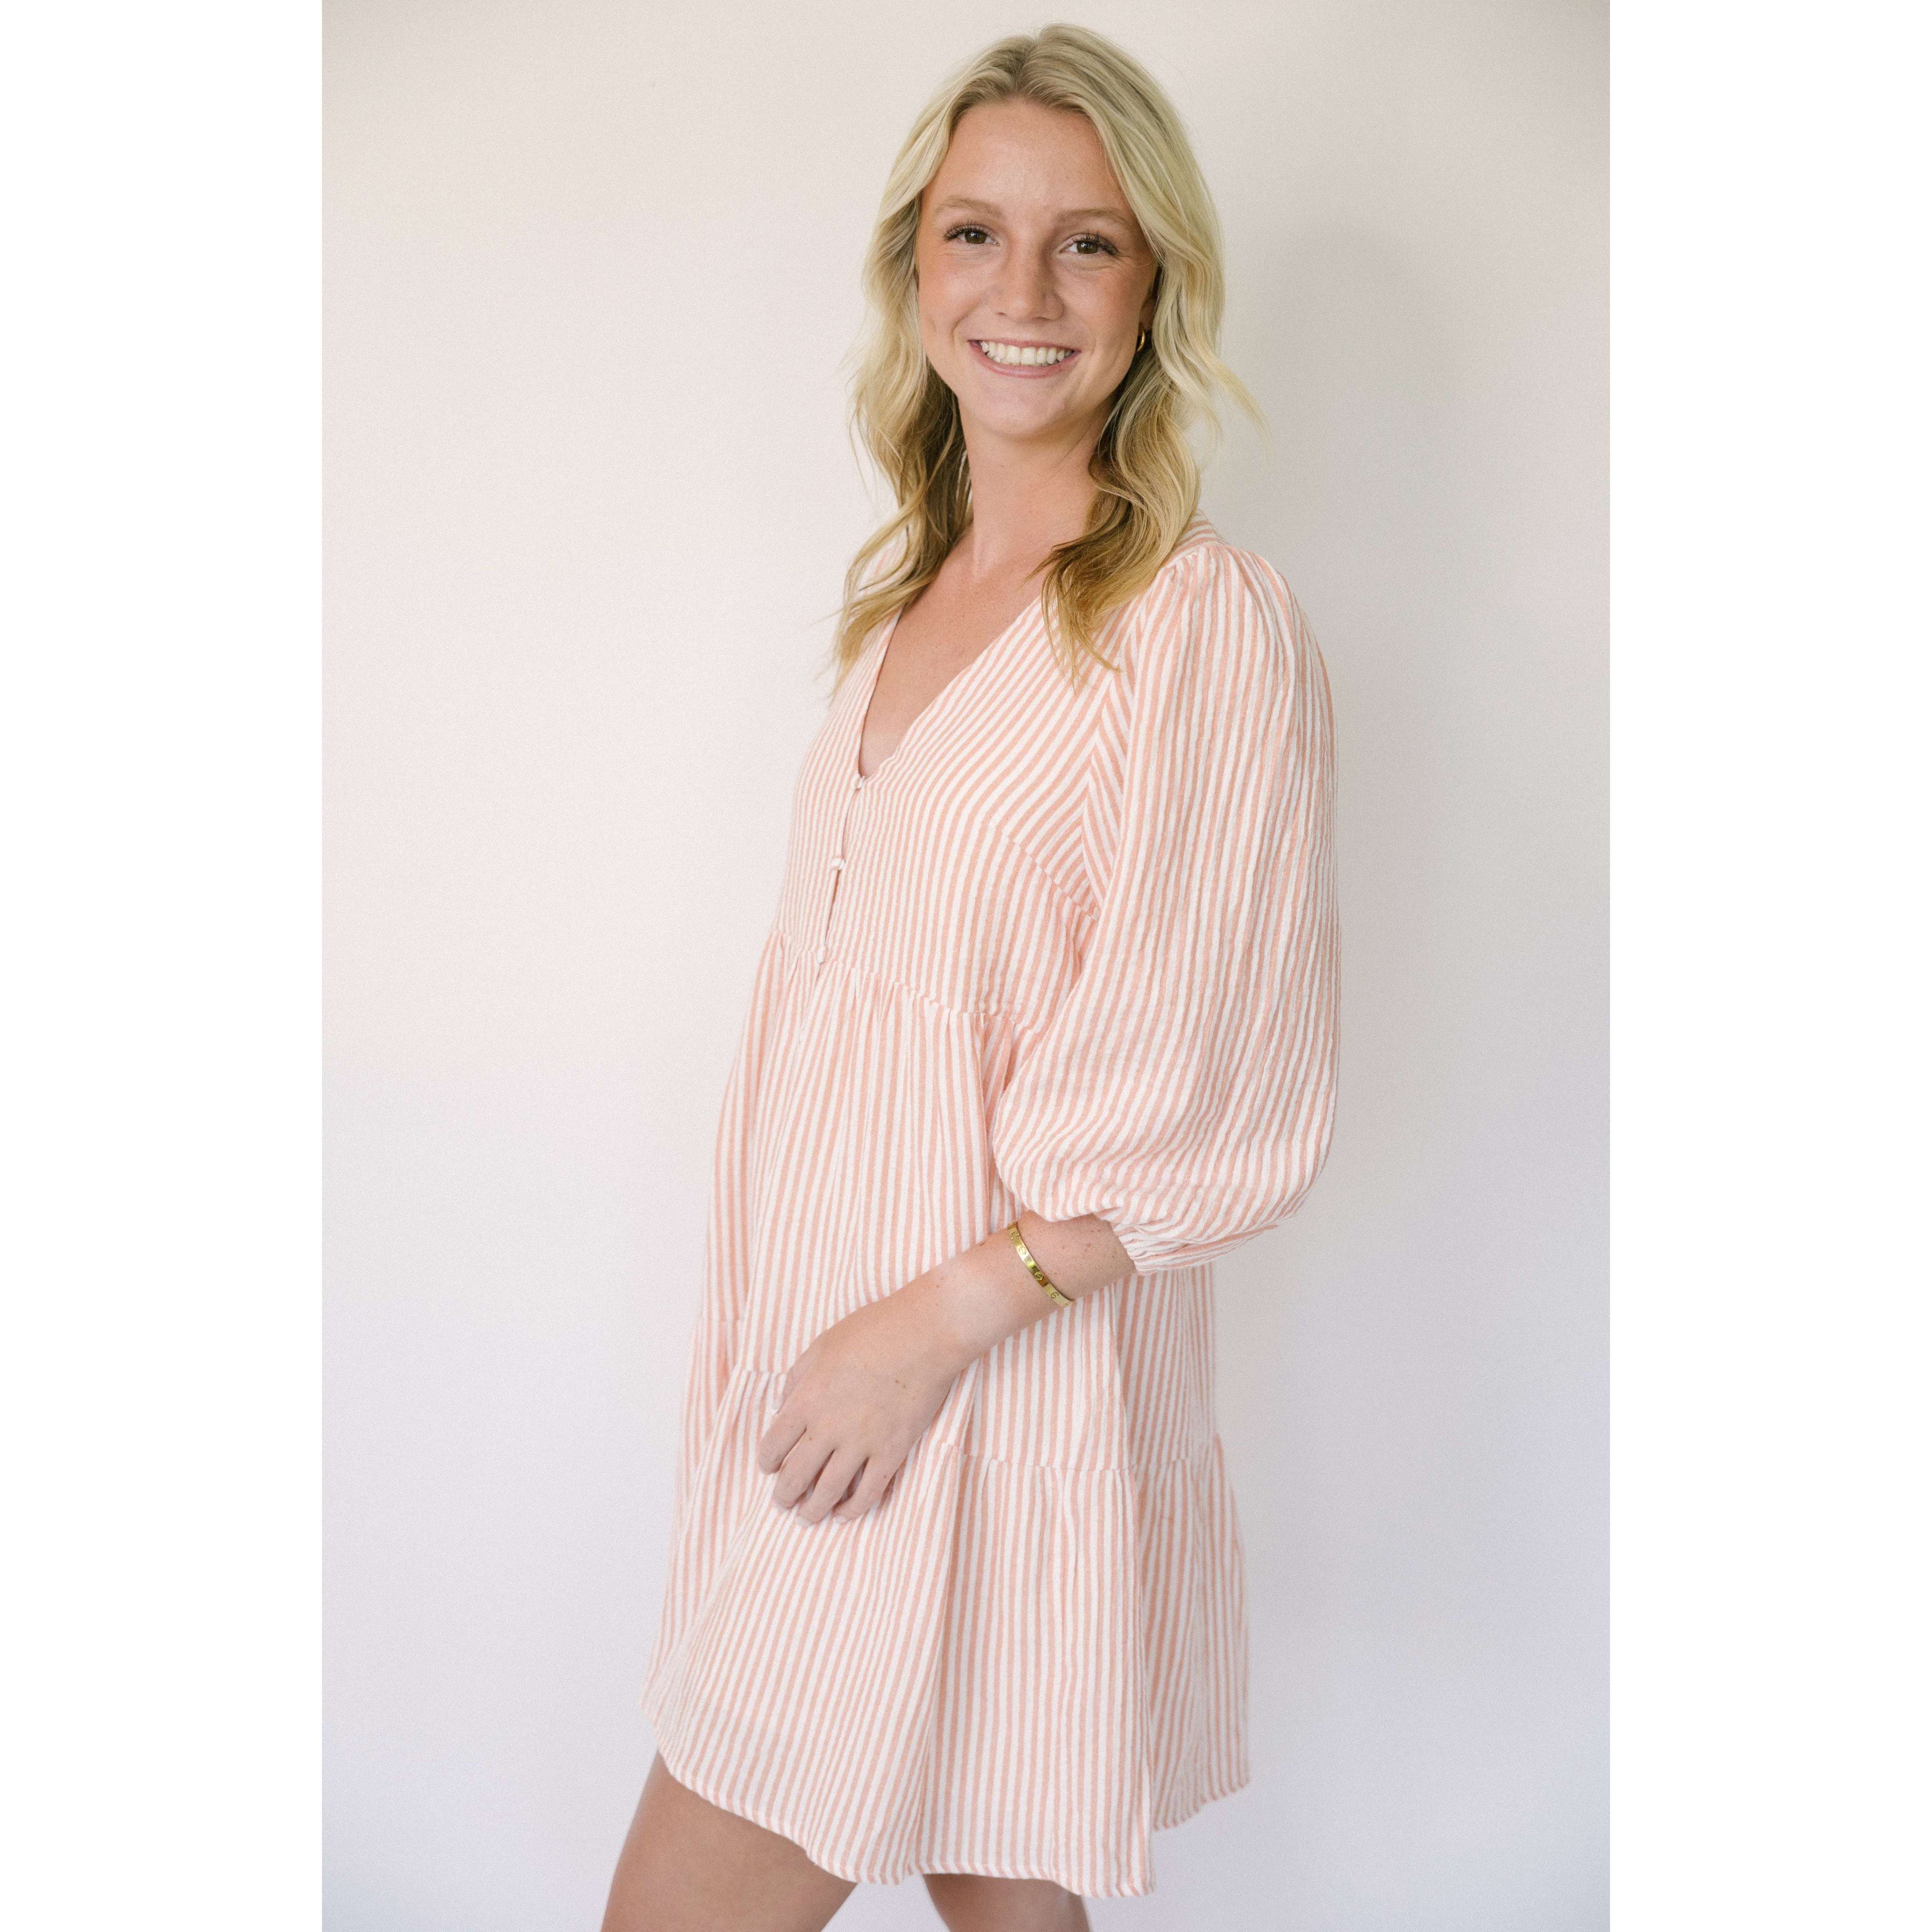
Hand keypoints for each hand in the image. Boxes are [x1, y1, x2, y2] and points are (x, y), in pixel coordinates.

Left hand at [755, 1287, 966, 1525]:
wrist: (925, 1334)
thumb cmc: (873, 1330)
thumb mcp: (822, 1345)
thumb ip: (797, 1376)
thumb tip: (783, 1406)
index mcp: (806, 1399)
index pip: (773, 1445)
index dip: (767, 1462)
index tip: (770, 1468)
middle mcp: (828, 1427)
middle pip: (795, 1477)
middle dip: (784, 1496)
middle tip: (783, 1503)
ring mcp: (861, 1443)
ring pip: (828, 1492)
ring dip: (813, 1511)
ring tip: (808, 1518)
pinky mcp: (892, 1451)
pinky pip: (869, 1493)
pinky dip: (853, 1510)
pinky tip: (845, 1515)